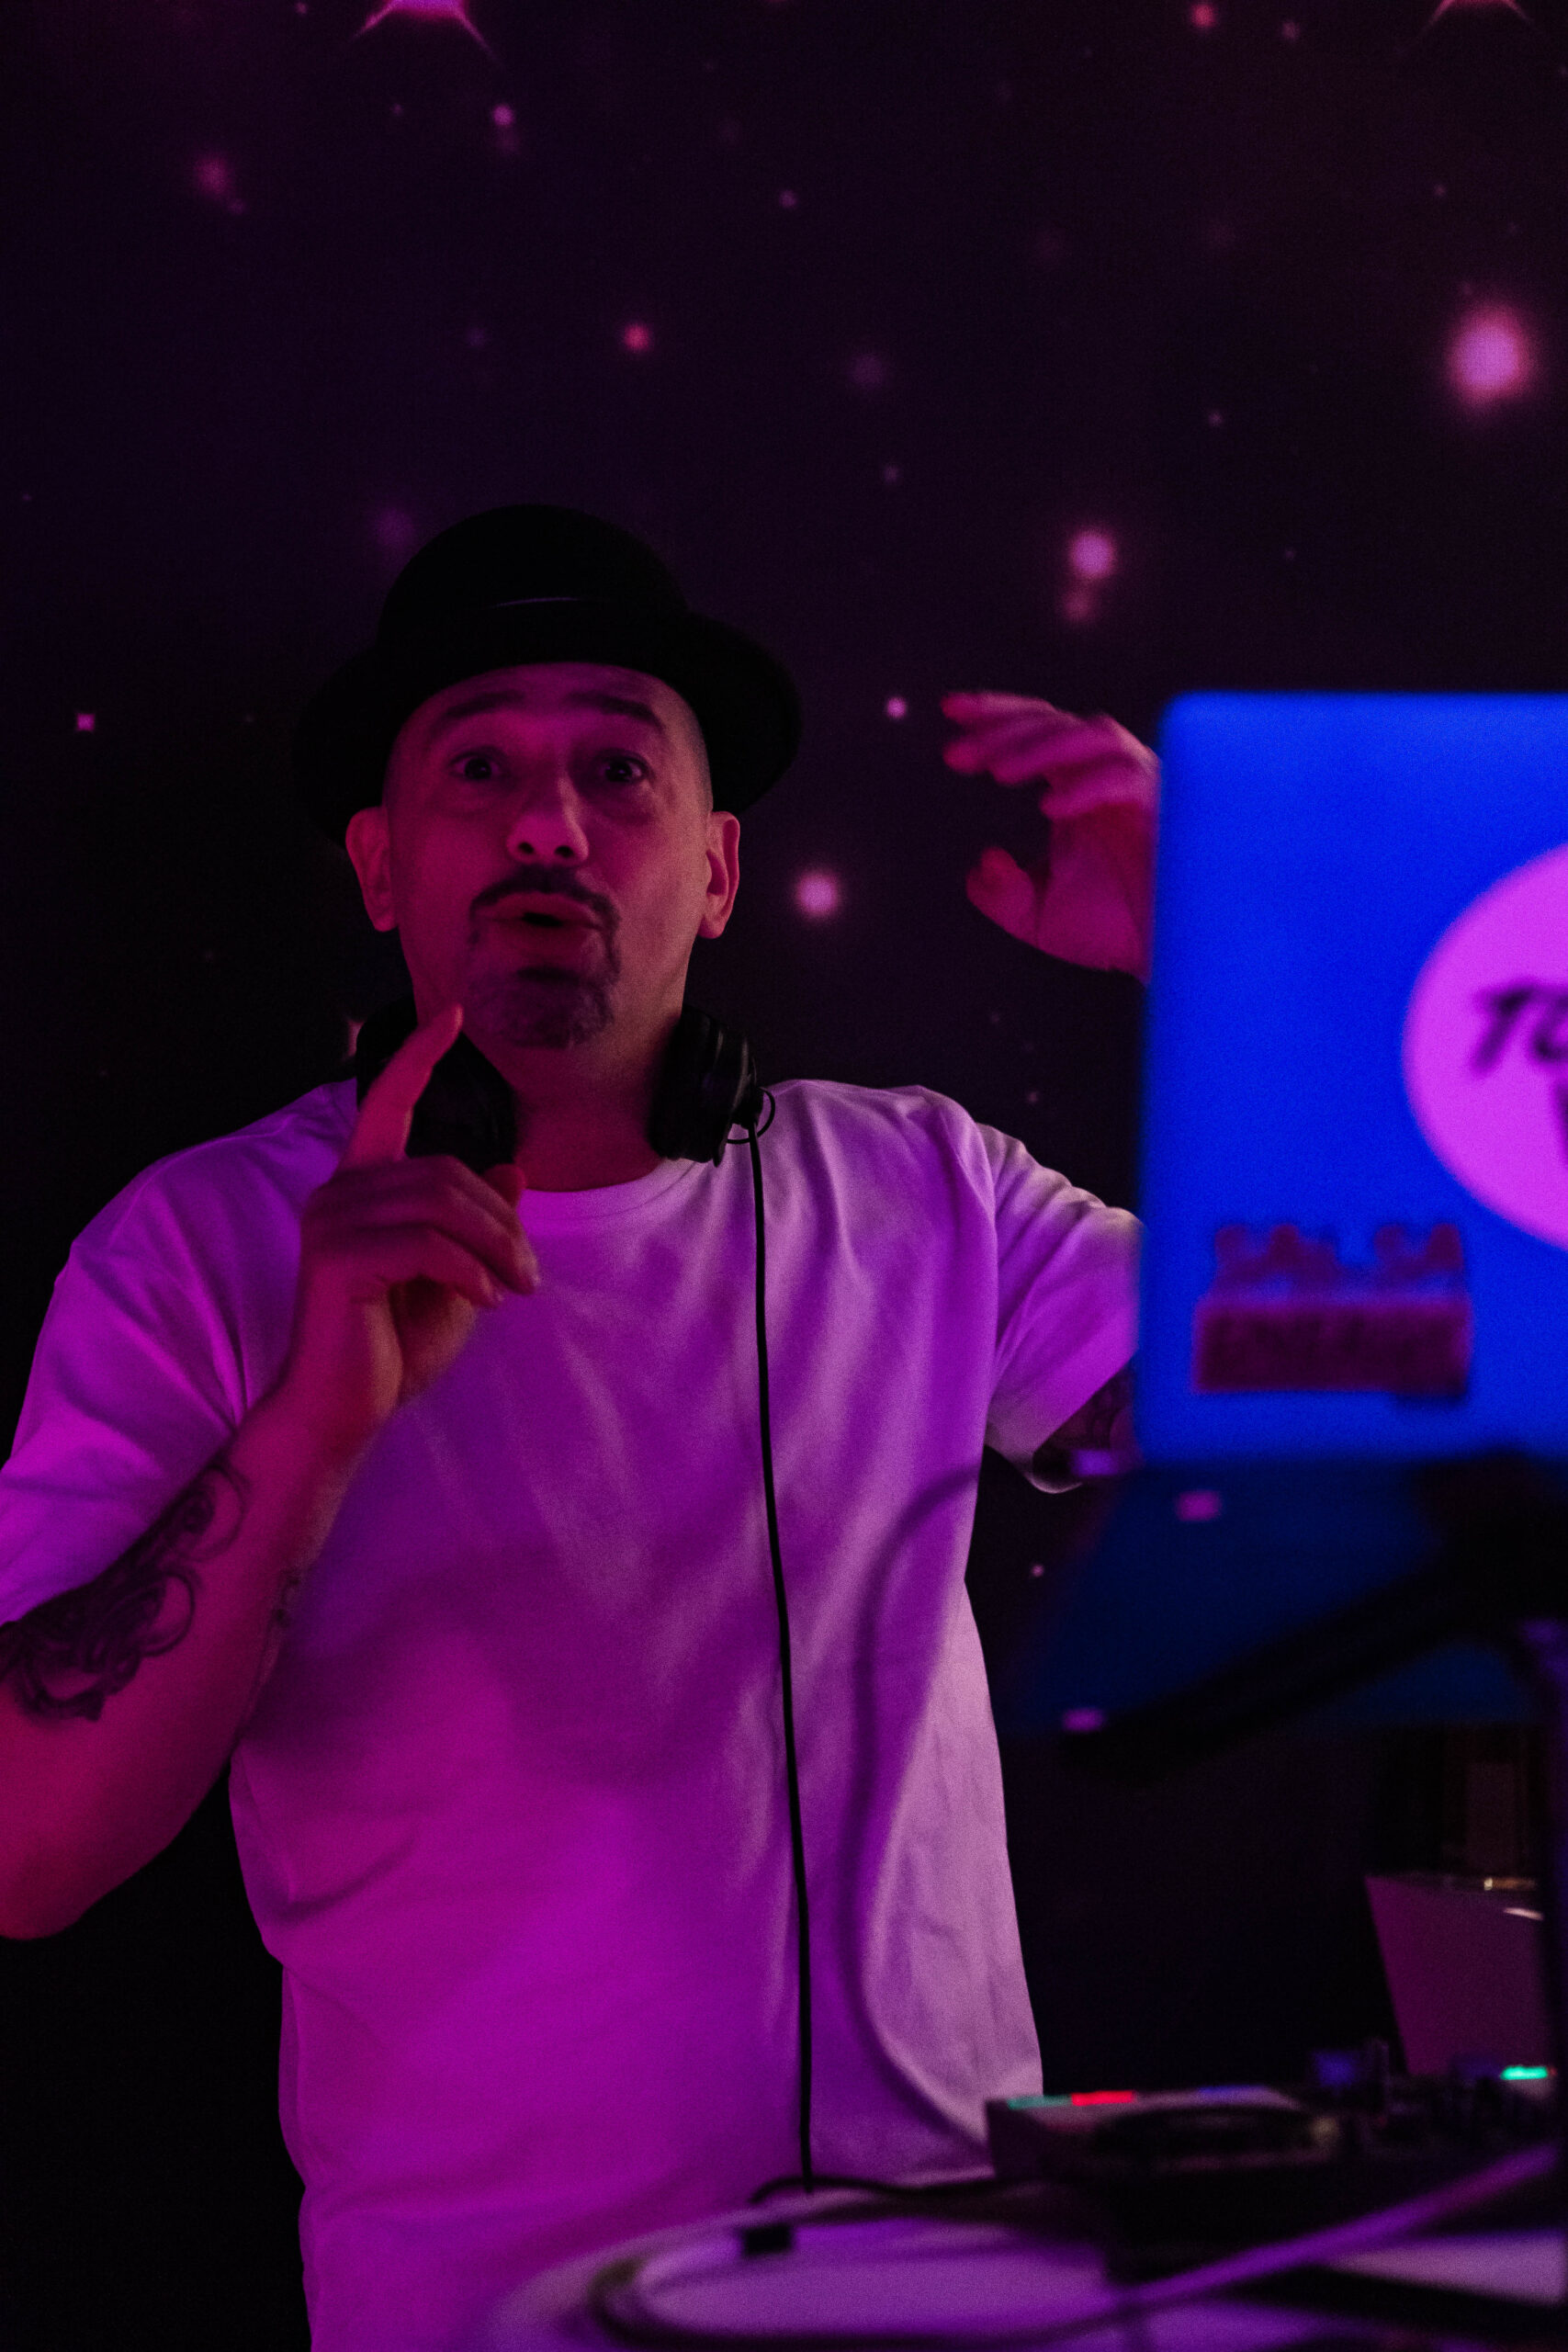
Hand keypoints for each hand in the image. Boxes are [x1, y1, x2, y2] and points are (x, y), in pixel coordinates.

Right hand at [275, 1004, 536, 1462]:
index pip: (387, 1103)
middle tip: (529, 1276)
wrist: (344, 1410)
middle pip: (445, 1171)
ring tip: (514, 1290)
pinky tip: (483, 1300)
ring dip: (496, 1248)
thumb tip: (512, 1169)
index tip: (455, 1014)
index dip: (419, 1058)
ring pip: (441, 1203)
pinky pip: (426, 1243)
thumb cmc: (393, 1348)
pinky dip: (469, 1270)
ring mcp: (330, 1220)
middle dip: (503, 1222)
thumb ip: (476, 1227)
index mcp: (361, 1188)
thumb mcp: (455, 1279)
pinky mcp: (335, 1257)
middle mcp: (338, 1192)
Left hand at [942, 692, 1157, 980]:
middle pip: (1057, 722)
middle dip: (1004, 730)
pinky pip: (1127, 779)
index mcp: (1076, 788)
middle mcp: (1107, 776)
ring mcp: (1139, 786)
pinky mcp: (1166, 807)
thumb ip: (1001, 894)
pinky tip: (1050, 810)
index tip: (950, 710)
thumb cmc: (1115, 932)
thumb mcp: (1038, 917)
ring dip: (1041, 747)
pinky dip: (1088, 788)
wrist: (1165, 957)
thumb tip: (980, 866)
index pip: (1037, 731)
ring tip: (997, 773)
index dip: (996, 715)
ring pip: (1093, 735)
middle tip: (956, 755)